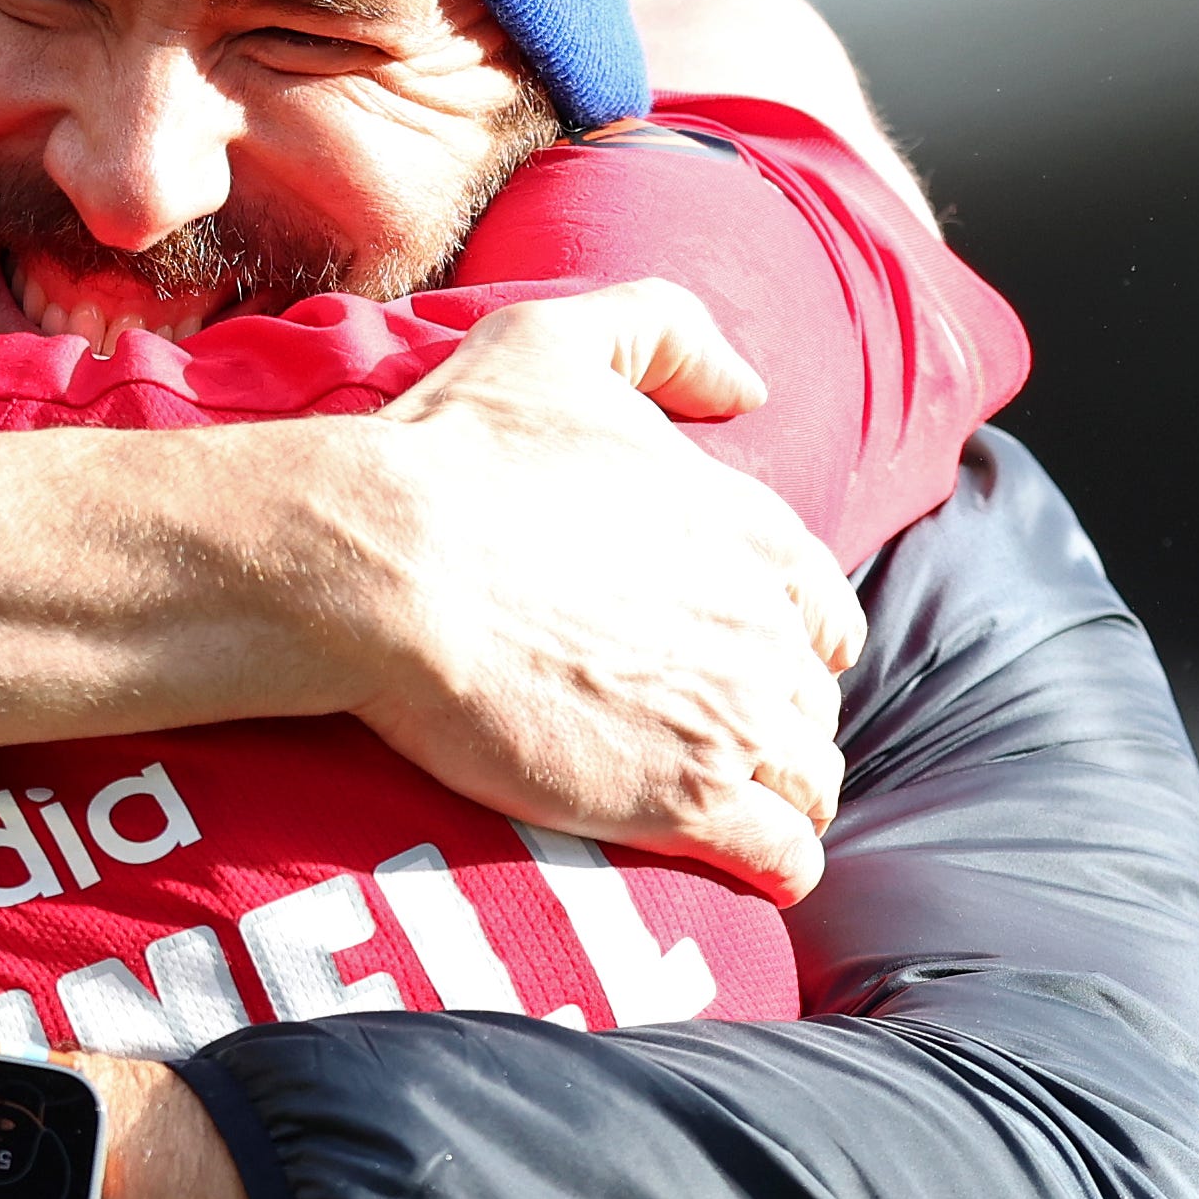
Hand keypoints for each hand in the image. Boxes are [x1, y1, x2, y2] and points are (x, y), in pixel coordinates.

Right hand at [0, 279, 857, 901]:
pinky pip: (783, 855)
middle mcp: (755, 622)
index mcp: (738, 524)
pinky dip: (776, 863)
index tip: (741, 656)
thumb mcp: (550, 340)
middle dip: (776, 721)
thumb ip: (661, 330)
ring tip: (727, 809)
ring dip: (779, 793)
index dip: (787, 634)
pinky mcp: (686, 800)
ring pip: (809, 778)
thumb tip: (747, 388)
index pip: (818, 603)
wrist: (381, 567)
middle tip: (711, 738)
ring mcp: (729, 716)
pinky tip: (745, 867)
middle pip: (813, 699)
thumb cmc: (449, 454)